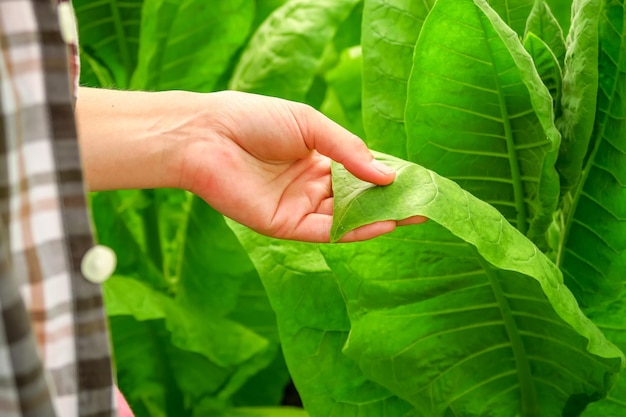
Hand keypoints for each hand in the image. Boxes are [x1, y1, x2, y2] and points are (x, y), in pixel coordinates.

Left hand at [179, 91, 425, 241]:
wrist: (208, 134)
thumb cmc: (255, 119)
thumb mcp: (310, 125)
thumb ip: (349, 150)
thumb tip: (388, 174)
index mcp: (316, 158)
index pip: (359, 171)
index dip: (387, 176)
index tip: (416, 181)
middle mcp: (310, 185)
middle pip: (357, 198)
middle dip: (389, 203)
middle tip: (423, 205)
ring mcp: (299, 207)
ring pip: (346, 218)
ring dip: (378, 219)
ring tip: (413, 216)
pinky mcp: (285, 225)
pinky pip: (326, 232)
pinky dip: (355, 231)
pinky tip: (383, 224)